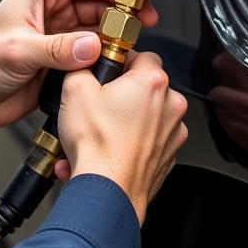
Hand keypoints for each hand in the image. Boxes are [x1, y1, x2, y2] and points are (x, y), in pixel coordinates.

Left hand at [0, 0, 158, 130]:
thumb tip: (91, 46)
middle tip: (134, 32)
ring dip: (116, 41)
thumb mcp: (17, 50)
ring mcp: (64, 32)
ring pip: (105, 30)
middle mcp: (56, 6)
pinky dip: (108, 60)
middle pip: (104, 2)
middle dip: (122, 17)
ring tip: (122, 52)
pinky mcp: (68, 57)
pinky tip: (112, 66)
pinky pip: (98, 55)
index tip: (136, 2)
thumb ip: (57, 48)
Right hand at [55, 51, 186, 224]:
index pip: (141, 54)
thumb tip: (84, 64)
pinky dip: (128, 144)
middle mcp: (171, 105)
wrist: (108, 192)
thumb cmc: (98, 146)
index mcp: (153, 82)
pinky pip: (147, 141)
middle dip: (121, 93)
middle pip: (145, 87)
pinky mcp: (167, 156)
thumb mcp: (75, 88)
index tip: (106, 71)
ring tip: (97, 133)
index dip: (119, 61)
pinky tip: (105, 150)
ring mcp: (173, 133)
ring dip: (124, 120)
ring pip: (146, 116)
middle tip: (98, 104)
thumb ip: (82, 67)